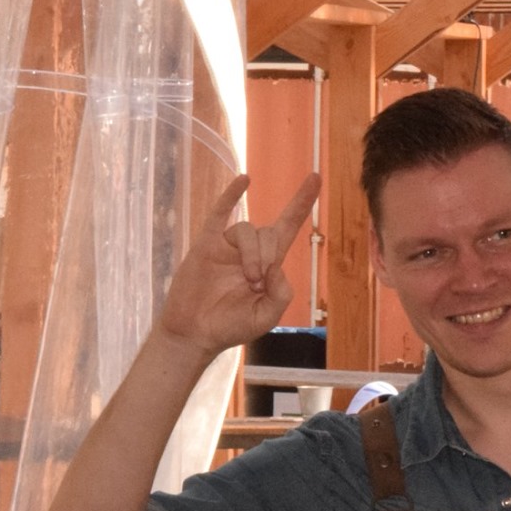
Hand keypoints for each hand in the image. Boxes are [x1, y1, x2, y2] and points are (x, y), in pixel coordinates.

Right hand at [156, 173, 320, 357]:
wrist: (194, 334)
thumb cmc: (230, 327)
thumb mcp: (266, 317)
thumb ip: (281, 293)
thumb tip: (276, 264)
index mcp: (268, 266)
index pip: (289, 227)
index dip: (302, 203)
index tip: (316, 176)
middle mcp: (249, 251)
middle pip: (268, 233)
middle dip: (267, 257)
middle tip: (255, 285)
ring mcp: (227, 247)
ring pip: (247, 230)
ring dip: (252, 253)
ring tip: (248, 279)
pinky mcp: (206, 245)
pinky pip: (219, 214)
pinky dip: (231, 195)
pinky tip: (244, 180)